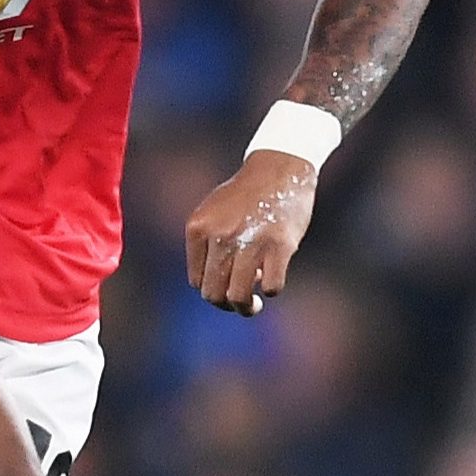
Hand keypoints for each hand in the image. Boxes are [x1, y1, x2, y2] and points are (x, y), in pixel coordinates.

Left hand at [182, 149, 318, 313]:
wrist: (279, 167)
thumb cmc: (247, 193)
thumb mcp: (212, 212)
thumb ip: (207, 243)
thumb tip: (215, 283)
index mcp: (198, 229)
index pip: (197, 281)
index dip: (213, 288)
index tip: (228, 283)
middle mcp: (219, 237)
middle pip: (213, 294)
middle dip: (227, 305)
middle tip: (241, 303)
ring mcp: (249, 242)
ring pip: (238, 296)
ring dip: (247, 308)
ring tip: (254, 305)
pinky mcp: (279, 246)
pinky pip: (272, 286)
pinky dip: (272, 290)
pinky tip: (273, 278)